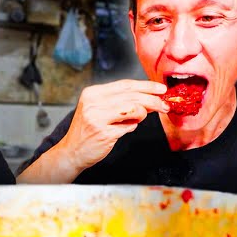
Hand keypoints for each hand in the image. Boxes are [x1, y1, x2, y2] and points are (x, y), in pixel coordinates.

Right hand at [52, 80, 168, 170]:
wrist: (72, 151)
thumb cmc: (89, 130)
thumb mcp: (100, 109)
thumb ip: (122, 102)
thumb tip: (150, 98)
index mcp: (93, 93)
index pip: (125, 85)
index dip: (146, 86)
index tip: (161, 89)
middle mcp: (94, 103)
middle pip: (132, 96)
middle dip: (152, 100)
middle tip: (164, 105)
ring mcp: (98, 118)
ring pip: (133, 109)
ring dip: (141, 115)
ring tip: (136, 120)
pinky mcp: (104, 133)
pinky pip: (129, 128)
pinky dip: (131, 128)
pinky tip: (123, 129)